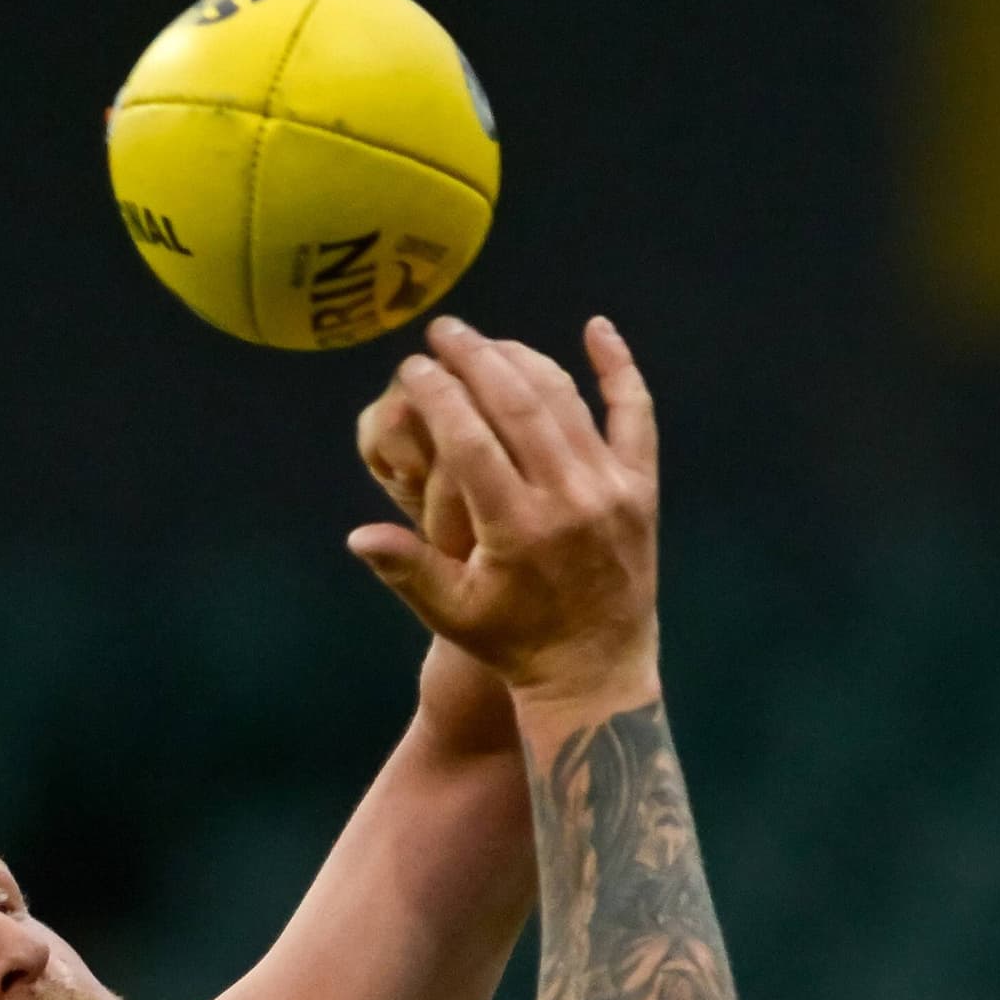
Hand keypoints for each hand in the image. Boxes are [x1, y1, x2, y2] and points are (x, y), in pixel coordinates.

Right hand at [346, 317, 656, 701]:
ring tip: (486, 341)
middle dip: (474, 359)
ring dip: (523, 358)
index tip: (412, 366)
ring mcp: (611, 490)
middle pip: (517, 405)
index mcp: (517, 530)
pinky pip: (636, 415)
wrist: (597, 672)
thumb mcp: (453, 614)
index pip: (470, 439)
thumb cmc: (513, 642)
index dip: (438, 394)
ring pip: (565, 401)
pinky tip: (597, 327)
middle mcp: (568, 501)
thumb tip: (357, 533)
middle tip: (442, 331)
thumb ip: (407, 569)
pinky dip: (619, 368)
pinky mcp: (642, 489)